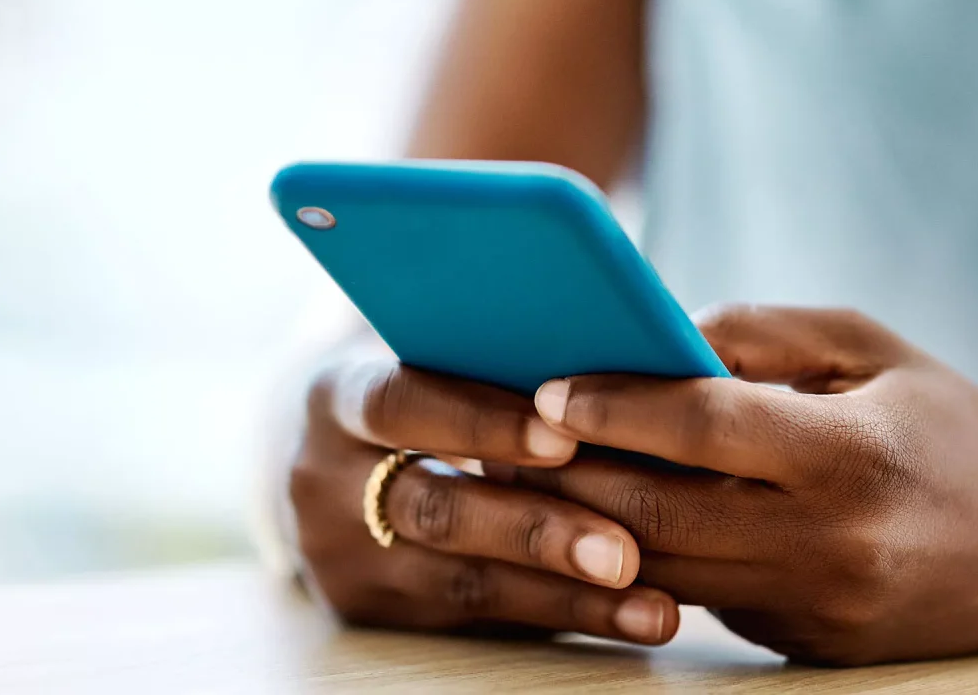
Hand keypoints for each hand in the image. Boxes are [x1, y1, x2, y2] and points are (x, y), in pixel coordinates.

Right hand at [286, 342, 679, 643]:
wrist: (336, 458)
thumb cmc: (424, 387)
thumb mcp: (430, 358)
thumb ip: (499, 359)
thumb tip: (630, 357)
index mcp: (338, 397)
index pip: (403, 404)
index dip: (482, 422)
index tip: (566, 437)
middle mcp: (325, 481)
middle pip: (435, 509)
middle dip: (536, 531)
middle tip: (622, 552)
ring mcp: (344, 557)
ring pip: (464, 582)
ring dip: (568, 596)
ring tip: (653, 608)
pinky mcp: (374, 612)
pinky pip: (480, 619)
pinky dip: (562, 616)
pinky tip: (629, 617)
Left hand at [512, 306, 977, 663]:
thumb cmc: (952, 426)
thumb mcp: (873, 350)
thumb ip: (761, 337)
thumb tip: (656, 340)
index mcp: (852, 458)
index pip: (703, 430)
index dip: (615, 406)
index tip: (546, 387)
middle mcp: (831, 547)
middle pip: (659, 515)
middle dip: (568, 477)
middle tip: (504, 440)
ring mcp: (816, 611)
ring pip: (665, 570)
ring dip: (587, 527)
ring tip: (530, 480)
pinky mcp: (806, 647)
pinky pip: (704, 598)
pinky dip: (649, 558)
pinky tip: (607, 519)